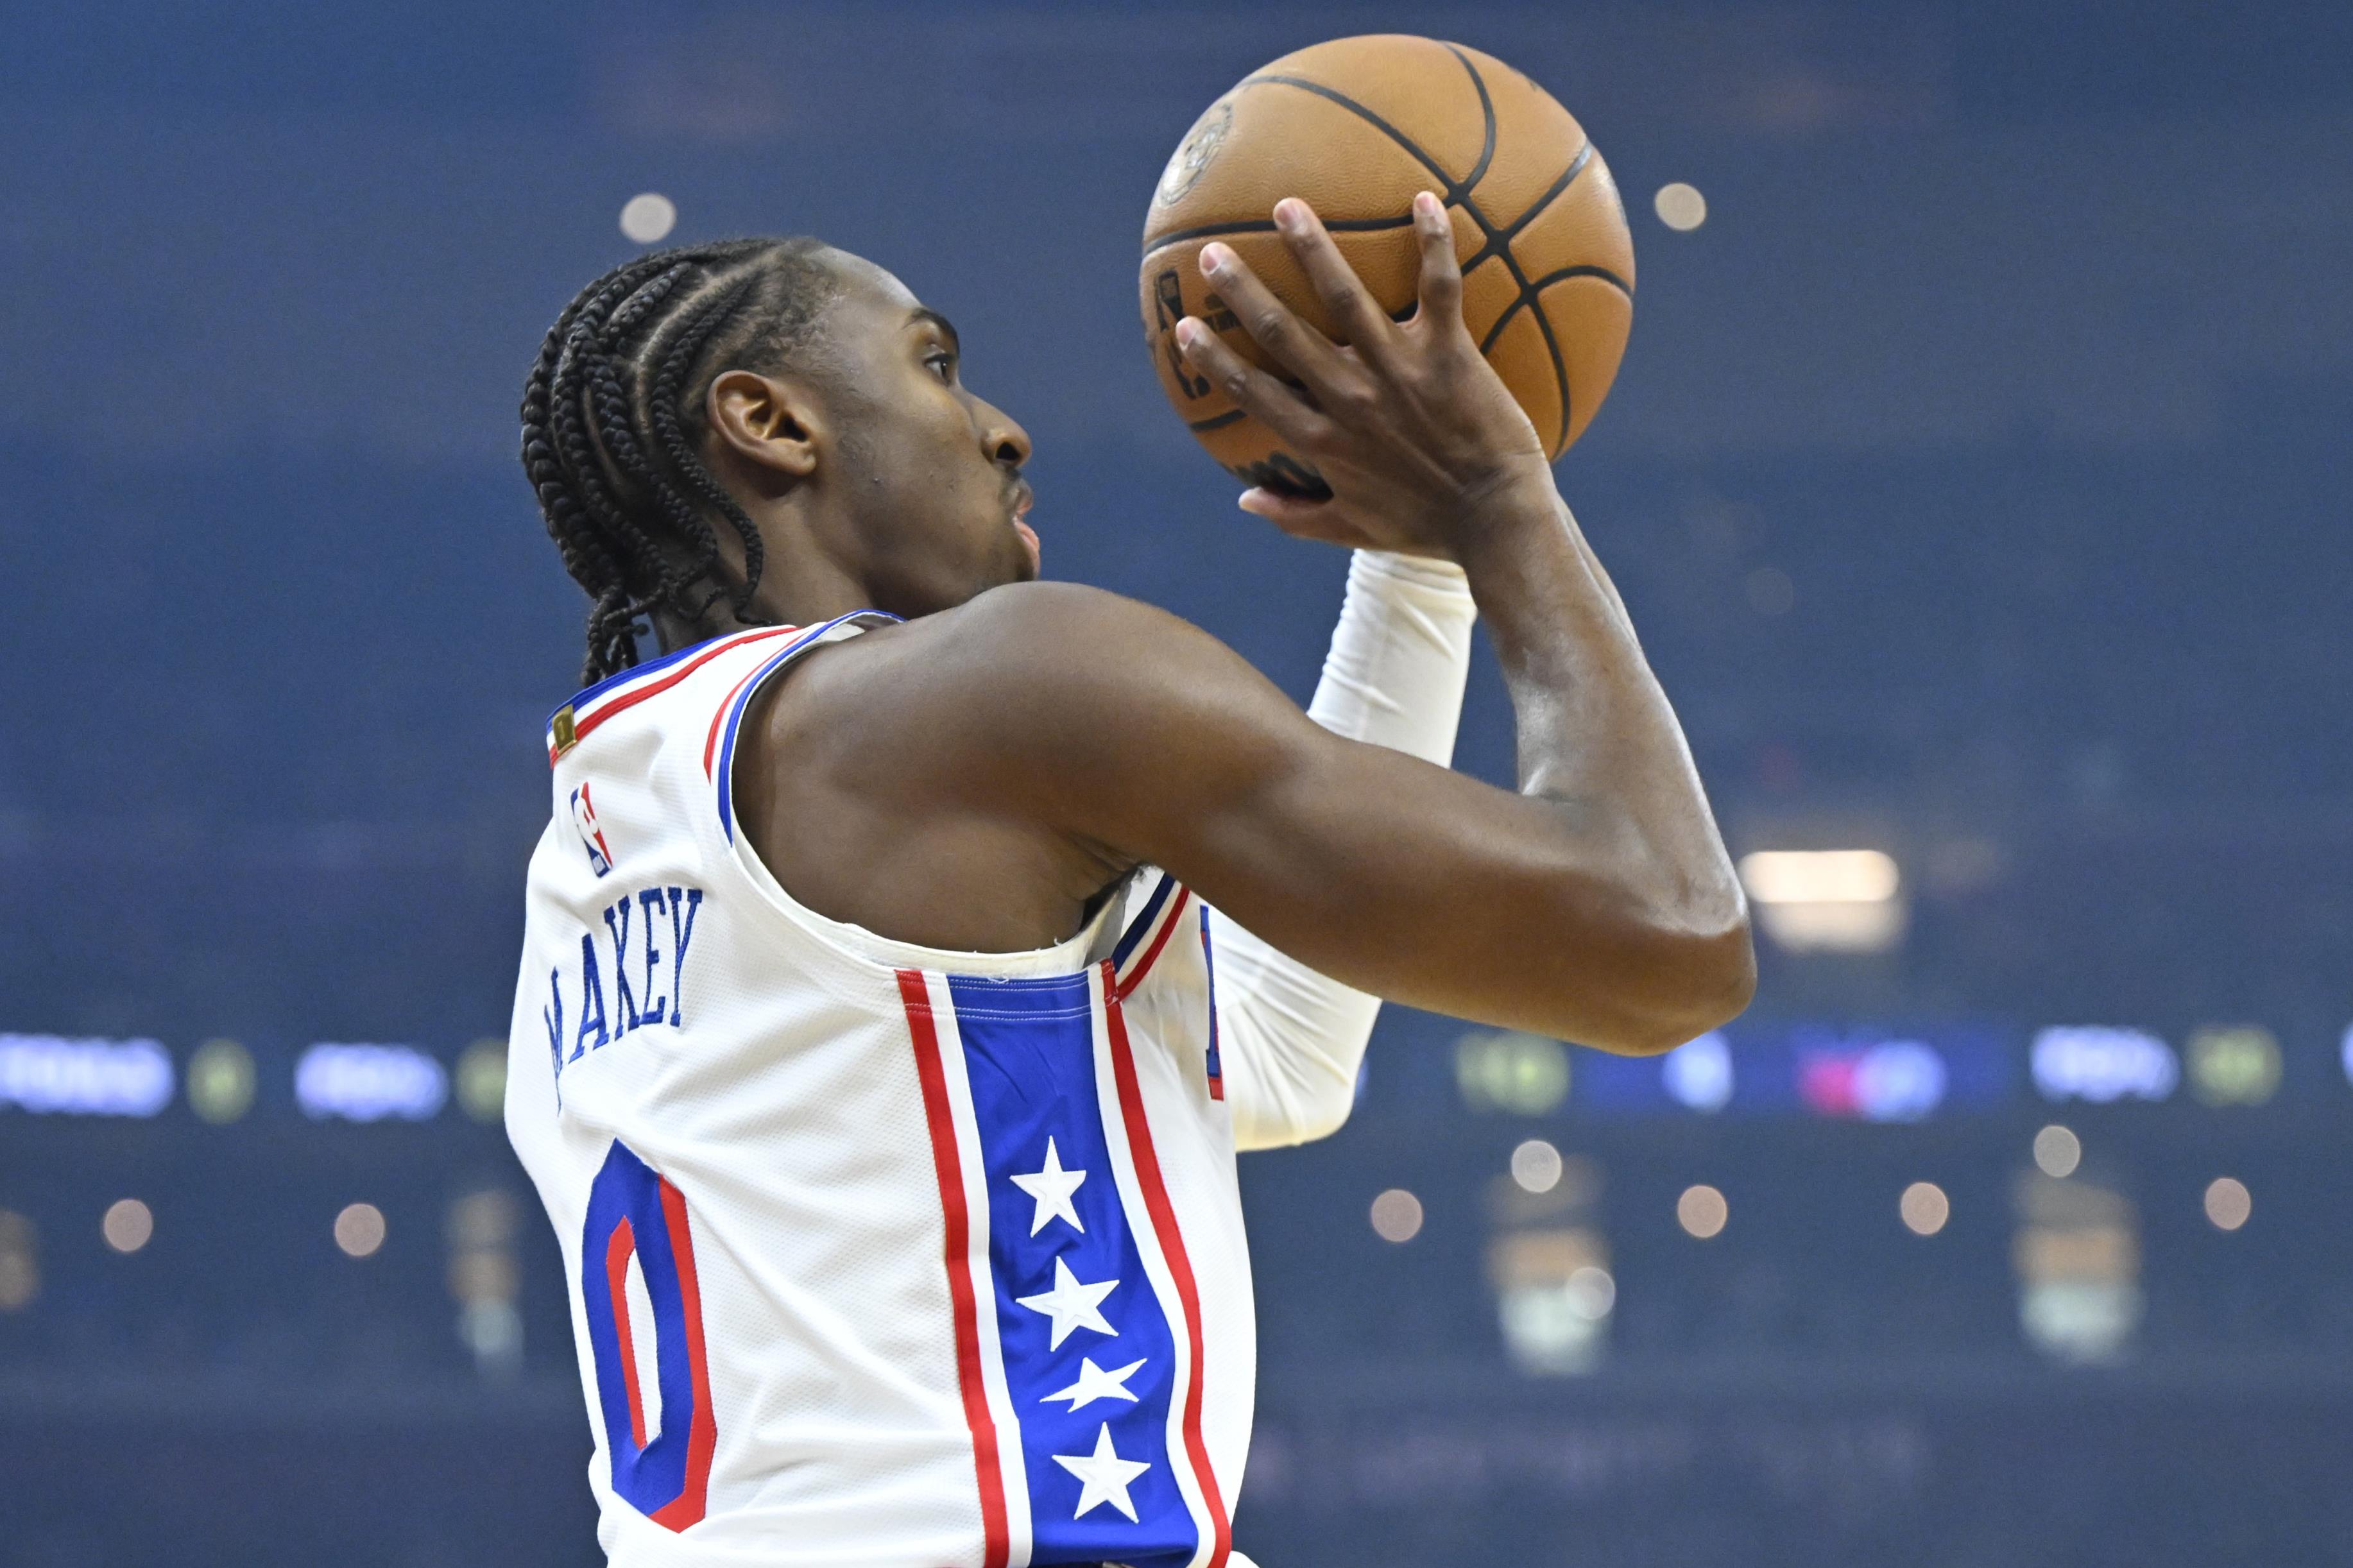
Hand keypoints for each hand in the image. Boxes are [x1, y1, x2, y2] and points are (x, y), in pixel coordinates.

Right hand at [1175, 192, 1557, 558]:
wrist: (1497, 522)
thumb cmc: (1428, 529)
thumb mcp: (1354, 531)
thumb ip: (1296, 516)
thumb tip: (1246, 502)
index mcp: (1322, 442)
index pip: (1251, 393)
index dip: (1214, 359)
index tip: (1185, 327)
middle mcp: (1351, 400)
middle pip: (1283, 334)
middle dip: (1243, 290)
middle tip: (1212, 252)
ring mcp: (1399, 372)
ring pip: (1345, 297)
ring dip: (1312, 248)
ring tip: (1287, 206)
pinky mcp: (1449, 355)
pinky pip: (1438, 286)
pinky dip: (1434, 241)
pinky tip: (1424, 197)